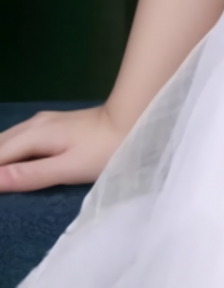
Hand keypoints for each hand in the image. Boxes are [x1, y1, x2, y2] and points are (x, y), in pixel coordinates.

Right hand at [0, 106, 125, 191]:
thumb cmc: (104, 149)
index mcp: (34, 134)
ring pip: (7, 140)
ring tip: (1, 179)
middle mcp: (34, 123)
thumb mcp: (67, 168)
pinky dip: (7, 152)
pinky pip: (19, 138)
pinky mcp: (53, 124)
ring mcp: (43, 121)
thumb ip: (29, 175)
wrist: (134, 120)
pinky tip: (8, 164)